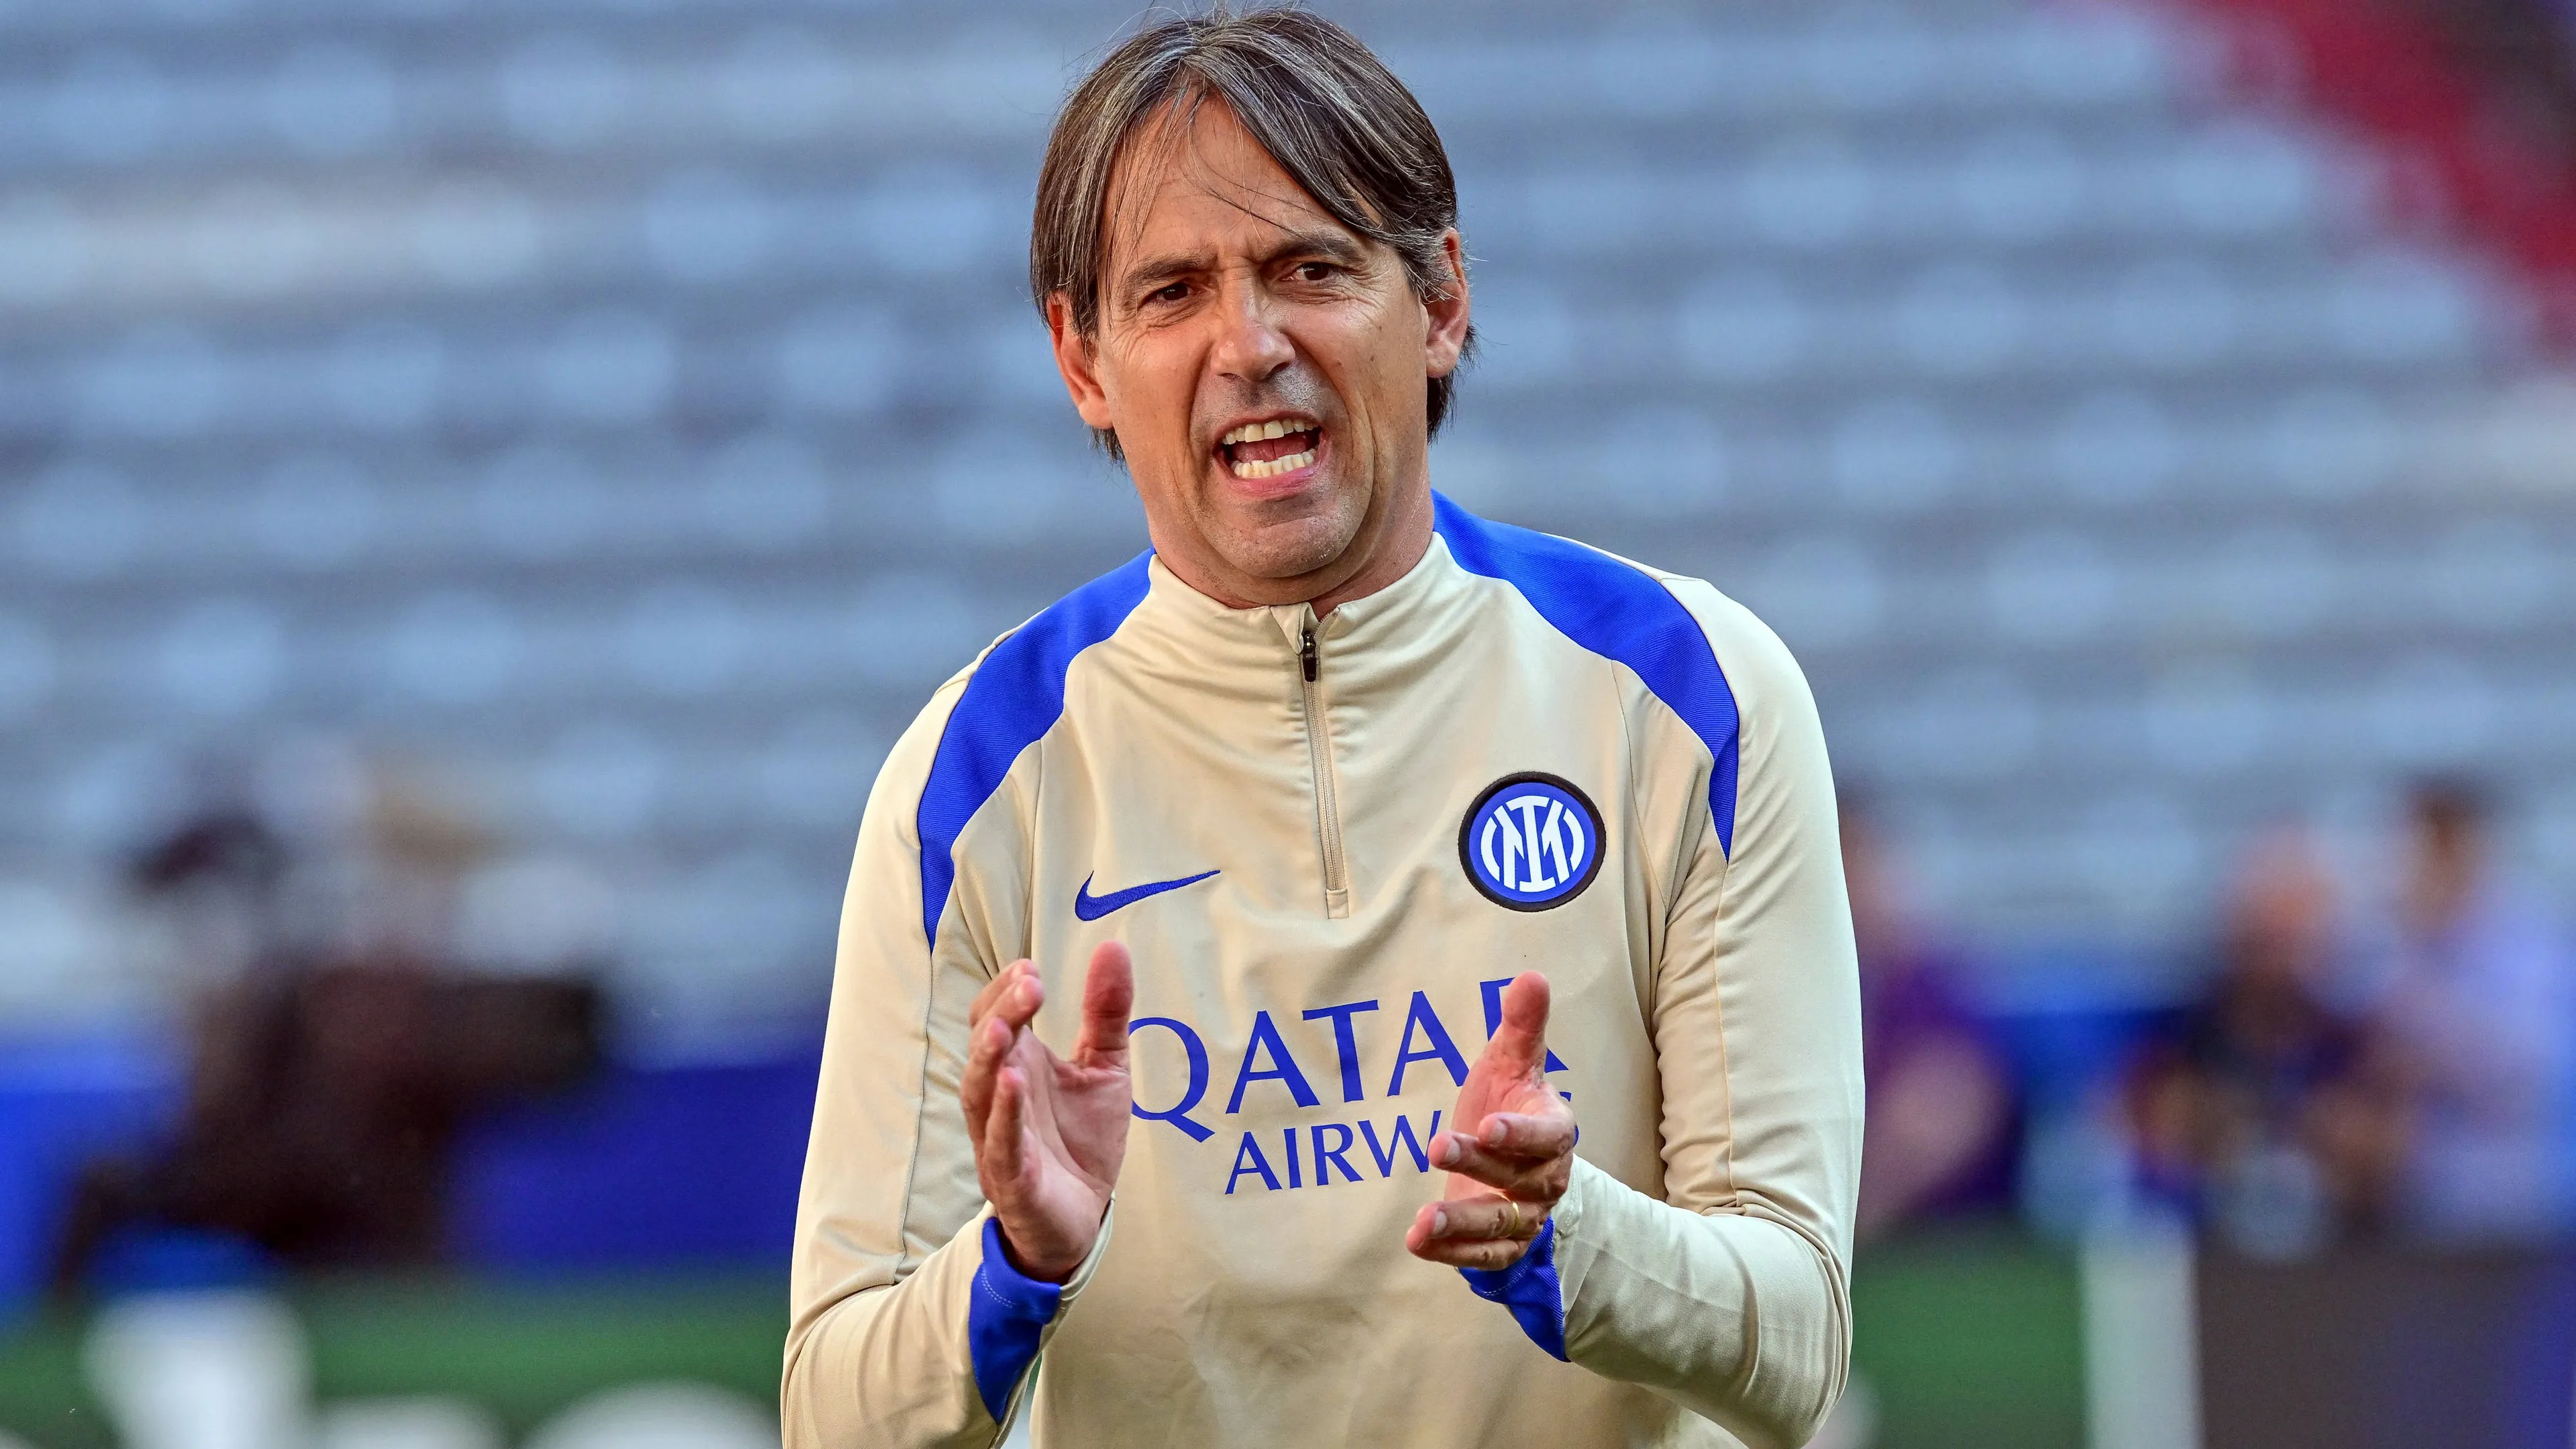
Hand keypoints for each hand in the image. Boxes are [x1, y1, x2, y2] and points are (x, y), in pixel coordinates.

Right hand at [959, 942, 1134, 1282]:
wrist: (1083, 1219)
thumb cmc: (1081, 1141)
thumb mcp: (1105, 1068)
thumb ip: (1107, 1011)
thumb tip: (1113, 945)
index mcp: (1018, 1064)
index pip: (994, 1015)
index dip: (1006, 991)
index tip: (1032, 969)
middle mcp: (999, 1096)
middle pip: (984, 1045)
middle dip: (1002, 1012)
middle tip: (1030, 984)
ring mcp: (1000, 1137)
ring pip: (980, 1092)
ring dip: (989, 1058)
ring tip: (1005, 1029)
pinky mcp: (1013, 1178)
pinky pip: (1001, 1143)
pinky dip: (1005, 1115)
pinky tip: (1013, 1084)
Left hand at [1404, 970, 1575, 1269]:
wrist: (1508, 1161)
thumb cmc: (1508, 1102)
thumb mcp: (1512, 1062)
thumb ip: (1523, 1025)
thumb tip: (1533, 975)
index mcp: (1553, 1130)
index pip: (1548, 1134)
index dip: (1522, 1132)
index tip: (1489, 1123)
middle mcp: (1545, 1178)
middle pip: (1518, 1177)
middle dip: (1479, 1163)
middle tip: (1437, 1145)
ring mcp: (1526, 1216)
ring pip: (1500, 1224)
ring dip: (1462, 1224)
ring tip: (1422, 1222)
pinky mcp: (1504, 1246)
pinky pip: (1485, 1259)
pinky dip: (1454, 1256)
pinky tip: (1418, 1243)